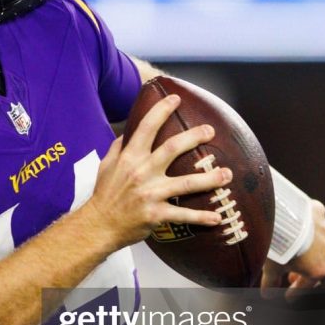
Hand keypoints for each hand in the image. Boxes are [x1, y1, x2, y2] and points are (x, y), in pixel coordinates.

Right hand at [85, 95, 229, 250]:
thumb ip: (118, 148)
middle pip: (172, 149)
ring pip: (186, 183)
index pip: (146, 128)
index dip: (161, 110)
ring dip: (209, 179)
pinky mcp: (155, 214)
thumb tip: (127, 133)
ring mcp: (150, 194)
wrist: (98, 225)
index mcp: (129, 158)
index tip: (176, 99)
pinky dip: (201, 217)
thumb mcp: (105, 166)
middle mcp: (141, 172)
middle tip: (210, 130)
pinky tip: (217, 218)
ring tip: (227, 174)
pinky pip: (183, 215)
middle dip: (194, 137)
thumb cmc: (104, 195)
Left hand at [261, 199, 324, 296]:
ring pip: (316, 239)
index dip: (296, 291)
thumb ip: (271, 282)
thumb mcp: (271, 267)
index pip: (306, 285)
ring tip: (292, 247)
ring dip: (306, 245)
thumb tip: (267, 294)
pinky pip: (313, 219)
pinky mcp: (319, 212)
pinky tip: (294, 224)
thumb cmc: (276, 246)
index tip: (289, 295)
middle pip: (315, 263)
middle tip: (290, 274)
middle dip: (303, 269)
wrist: (280, 217)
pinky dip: (305, 223)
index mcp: (317, 268)